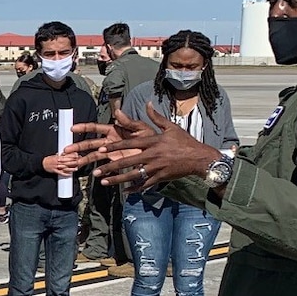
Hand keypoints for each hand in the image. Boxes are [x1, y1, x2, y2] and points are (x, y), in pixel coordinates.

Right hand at [42, 147, 85, 175]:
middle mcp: (58, 162)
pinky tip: (69, 174)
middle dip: (73, 162)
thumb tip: (65, 153)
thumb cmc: (48, 159)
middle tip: (78, 162)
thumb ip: (60, 155)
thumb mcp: (54, 155)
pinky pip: (61, 173)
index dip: (72, 156)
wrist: (42, 164)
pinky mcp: (55, 171)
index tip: (77, 155)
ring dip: (71, 168)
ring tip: (76, 169)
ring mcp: (56, 167)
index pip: (66, 156)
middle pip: (67, 162)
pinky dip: (65, 174)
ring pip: (65, 168)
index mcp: (58, 157)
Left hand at [94, 105, 222, 191]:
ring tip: (104, 182)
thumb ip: (156, 117)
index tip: (102, 149)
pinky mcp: (161, 178)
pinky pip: (145, 185)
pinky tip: (124, 192)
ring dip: (117, 180)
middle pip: (128, 162)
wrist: (200, 158)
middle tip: (96, 171)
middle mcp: (153, 155)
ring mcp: (156, 168)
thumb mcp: (171, 127)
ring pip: (133, 176)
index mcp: (153, 142)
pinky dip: (134, 189)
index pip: (130, 143)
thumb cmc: (185, 141)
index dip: (115, 147)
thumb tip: (147, 103)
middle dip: (111, 167)